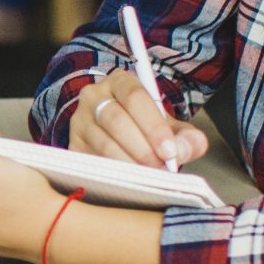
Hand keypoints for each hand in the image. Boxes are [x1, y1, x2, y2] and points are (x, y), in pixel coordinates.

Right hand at [67, 72, 207, 169]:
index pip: (135, 98)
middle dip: (143, 148)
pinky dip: (114, 174)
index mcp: (120, 83)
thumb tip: (191, 146)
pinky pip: (92, 161)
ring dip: (130, 163)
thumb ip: (185, 136)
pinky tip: (130, 181)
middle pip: (116, 120)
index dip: (154, 126)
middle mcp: (94, 96)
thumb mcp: (166, 126)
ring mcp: (80, 121)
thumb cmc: (143, 128)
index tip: (170, 151)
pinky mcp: (73, 145)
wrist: (114, 135)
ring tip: (149, 176)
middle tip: (161, 167)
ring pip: (103, 142)